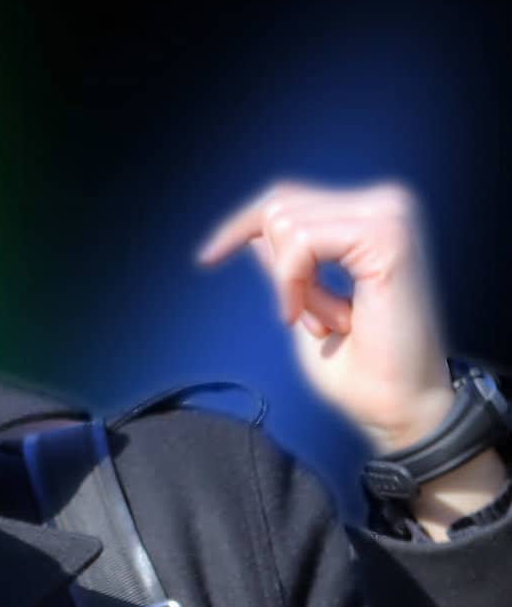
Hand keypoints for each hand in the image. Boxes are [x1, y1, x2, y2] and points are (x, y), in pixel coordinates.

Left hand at [194, 179, 453, 453]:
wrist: (400, 407)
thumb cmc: (360, 371)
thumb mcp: (305, 306)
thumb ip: (287, 264)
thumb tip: (256, 232)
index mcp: (369, 218)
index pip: (287, 199)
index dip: (239, 225)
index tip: (206, 258)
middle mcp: (385, 205)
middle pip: (279, 204)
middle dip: (276, 272)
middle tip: (304, 320)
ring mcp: (390, 215)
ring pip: (286, 223)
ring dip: (291, 285)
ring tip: (325, 323)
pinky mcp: (387, 235)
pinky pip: (301, 244)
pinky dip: (296, 286)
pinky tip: (326, 322)